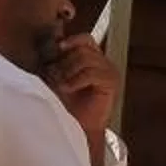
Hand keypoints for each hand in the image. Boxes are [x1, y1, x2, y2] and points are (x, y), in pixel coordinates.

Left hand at [46, 32, 117, 148]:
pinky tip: (69, 89)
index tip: (57, 50)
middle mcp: (103, 62)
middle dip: (64, 61)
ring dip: (68, 71)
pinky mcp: (111, 82)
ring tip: (62, 85)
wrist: (75, 126)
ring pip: (85, 58)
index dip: (70, 42)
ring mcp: (109, 71)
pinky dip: (76, 80)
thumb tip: (54, 39)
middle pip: (82, 46)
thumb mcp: (56, 75)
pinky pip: (91, 72)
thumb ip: (57, 59)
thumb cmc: (64, 102)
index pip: (84, 38)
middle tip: (56, 77)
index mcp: (91, 58)